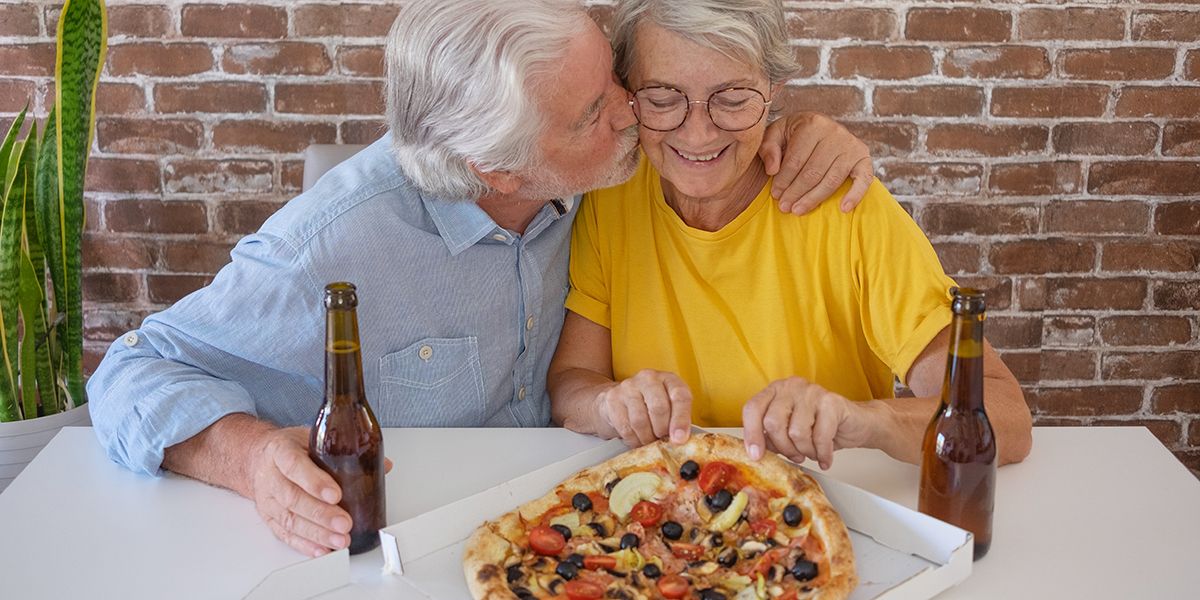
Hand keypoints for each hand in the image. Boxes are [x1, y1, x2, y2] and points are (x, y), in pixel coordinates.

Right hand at [246, 427, 352, 556]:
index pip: (295, 465)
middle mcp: (271, 475)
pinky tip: (322, 549)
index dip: (314, 482)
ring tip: (339, 540)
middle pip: (293, 498)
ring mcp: (268, 499)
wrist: (258, 458)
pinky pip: (285, 534)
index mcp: (280, 450)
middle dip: (321, 514)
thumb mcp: (313, 438)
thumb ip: (344, 450)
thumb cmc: (290, 448)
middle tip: (344, 524)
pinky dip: (304, 544)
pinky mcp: (269, 517)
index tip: (336, 494)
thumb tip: (383, 464)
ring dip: (316, 533)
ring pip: (289, 519)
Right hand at [597, 369, 692, 447]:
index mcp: (669, 379)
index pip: (680, 396)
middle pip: (659, 408)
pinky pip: (625, 427)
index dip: (681, 420)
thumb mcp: (669, 409)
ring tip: (648, 440)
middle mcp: (649, 378)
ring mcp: (629, 386)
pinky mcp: (613, 398)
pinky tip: (636, 438)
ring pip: (640, 420)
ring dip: (646, 438)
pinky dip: (633, 439)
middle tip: (661, 439)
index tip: (680, 439)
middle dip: (662, 431)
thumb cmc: (649, 406)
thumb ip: (678, 421)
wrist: (617, 401)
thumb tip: (680, 440)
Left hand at [741, 377, 877, 468]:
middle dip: (784, 448)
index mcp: (775, 391)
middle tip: (795, 455)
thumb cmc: (820, 427)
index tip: (756, 455)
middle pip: (773, 423)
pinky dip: (822, 454)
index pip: (753, 409)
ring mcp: (812, 391)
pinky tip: (824, 457)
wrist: (856, 423)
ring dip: (805, 451)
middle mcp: (791, 387)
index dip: (751, 434)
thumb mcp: (789, 432)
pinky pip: (820, 437)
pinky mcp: (832, 402)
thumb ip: (771, 437)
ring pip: (796, 433)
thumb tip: (755, 452)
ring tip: (812, 451)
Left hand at [759, 112, 874, 214]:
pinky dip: (855, 195)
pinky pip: (863, 179)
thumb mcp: (776, 133)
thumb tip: (772, 169)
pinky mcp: (863, 157)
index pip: (796, 159)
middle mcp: (835, 132)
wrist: (819, 126)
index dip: (784, 180)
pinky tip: (844, 209)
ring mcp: (851, 145)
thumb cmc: (794, 134)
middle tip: (784, 207)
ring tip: (798, 210)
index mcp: (813, 124)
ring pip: (832, 180)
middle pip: (813, 171)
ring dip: (814, 198)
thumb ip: (768, 148)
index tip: (775, 195)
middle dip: (796, 192)